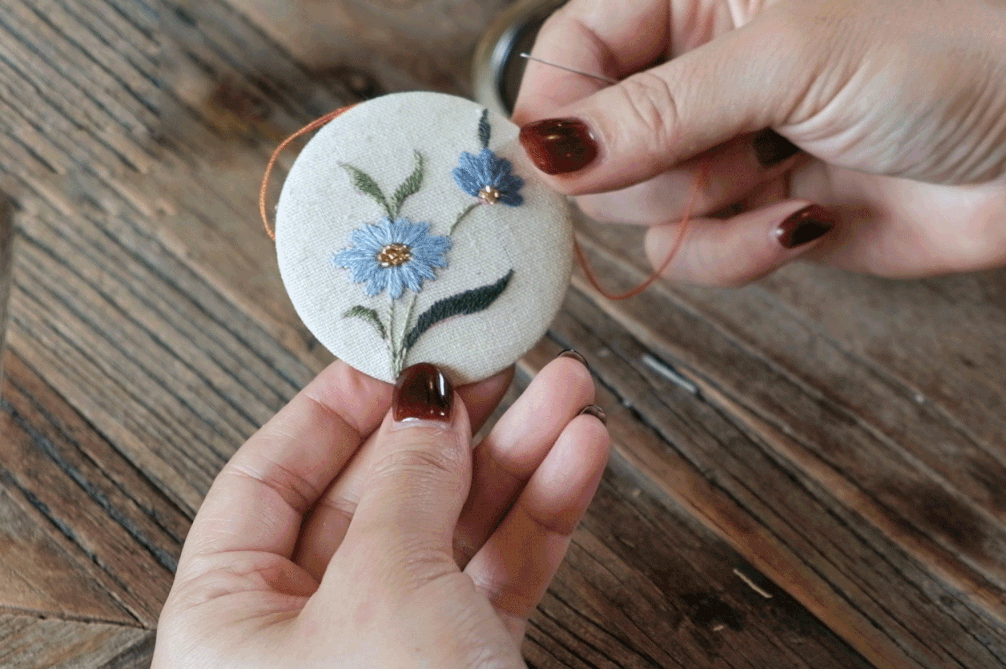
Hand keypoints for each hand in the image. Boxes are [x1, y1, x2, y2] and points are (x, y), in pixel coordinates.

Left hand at [153, 356, 608, 667]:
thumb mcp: (383, 588)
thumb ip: (405, 484)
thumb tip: (425, 407)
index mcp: (232, 613)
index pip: (270, 476)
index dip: (336, 407)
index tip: (397, 355)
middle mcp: (304, 633)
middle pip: (380, 494)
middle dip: (453, 427)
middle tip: (503, 364)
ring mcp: (391, 654)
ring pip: (455, 532)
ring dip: (517, 460)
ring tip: (568, 394)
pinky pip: (498, 579)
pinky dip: (540, 518)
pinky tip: (575, 460)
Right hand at [514, 0, 1005, 282]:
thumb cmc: (953, 57)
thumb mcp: (788, 61)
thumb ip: (657, 108)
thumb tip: (546, 148)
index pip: (572, 51)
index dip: (558, 110)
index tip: (561, 161)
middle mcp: (702, 72)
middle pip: (595, 142)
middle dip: (647, 168)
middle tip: (716, 154)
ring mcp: (726, 147)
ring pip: (638, 209)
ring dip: (700, 214)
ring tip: (772, 178)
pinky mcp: (755, 215)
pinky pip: (693, 256)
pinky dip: (737, 253)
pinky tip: (800, 220)